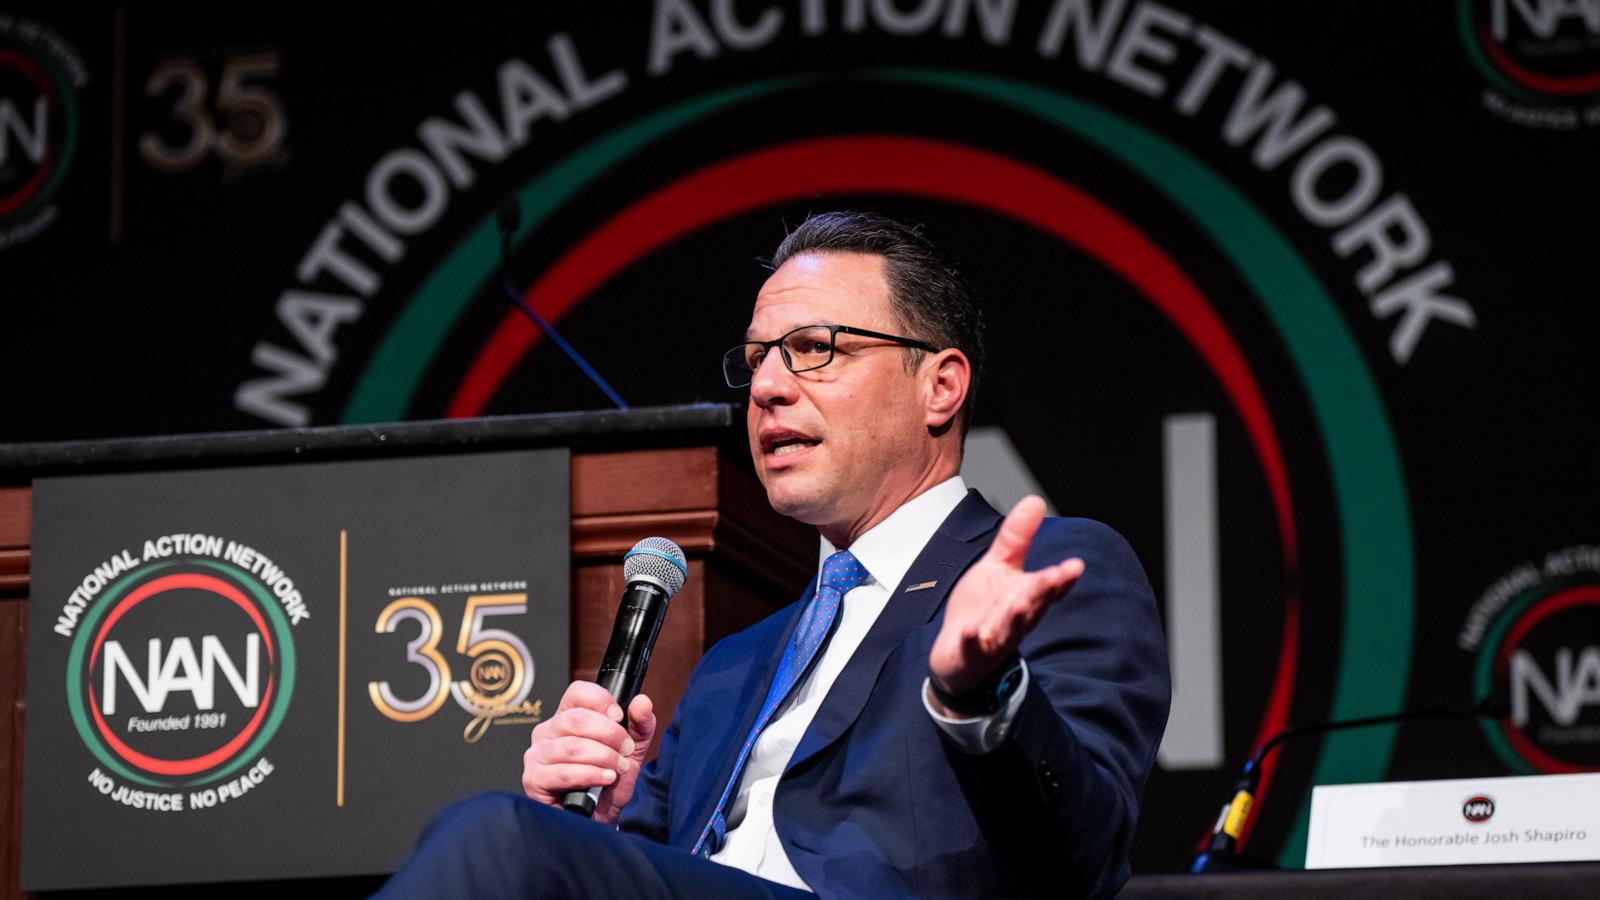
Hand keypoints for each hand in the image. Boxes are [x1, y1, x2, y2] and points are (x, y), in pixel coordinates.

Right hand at [522, 681, 655, 823]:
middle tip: (626, 751)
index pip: (577, 692)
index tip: (619, 717)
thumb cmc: (609, 781)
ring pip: (571, 746)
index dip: (601, 700)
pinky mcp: (533, 779)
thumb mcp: (633, 750)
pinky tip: (604, 778)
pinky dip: (589, 774)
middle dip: (610, 735)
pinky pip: (563, 772)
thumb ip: (640, 725)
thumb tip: (642, 702)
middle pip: (576, 719)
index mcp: (567, 717)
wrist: (601, 818)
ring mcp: (536, 755)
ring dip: (603, 757)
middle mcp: (547, 732)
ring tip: (618, 768)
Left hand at [929, 496, 1083, 697]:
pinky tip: (971, 632)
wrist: (957, 651)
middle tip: (1055, 577)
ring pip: (1008, 629)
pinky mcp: (970, 654)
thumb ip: (1016, 538)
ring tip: (1019, 603)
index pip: (1048, 588)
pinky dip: (973, 641)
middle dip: (1042, 592)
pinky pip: (973, 648)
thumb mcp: (998, 567)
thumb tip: (1036, 500)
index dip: (1061, 579)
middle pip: (1032, 606)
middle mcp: (1015, 620)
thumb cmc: (984, 608)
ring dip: (1014, 617)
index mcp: (1025, 598)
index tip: (1075, 565)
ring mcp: (993, 639)